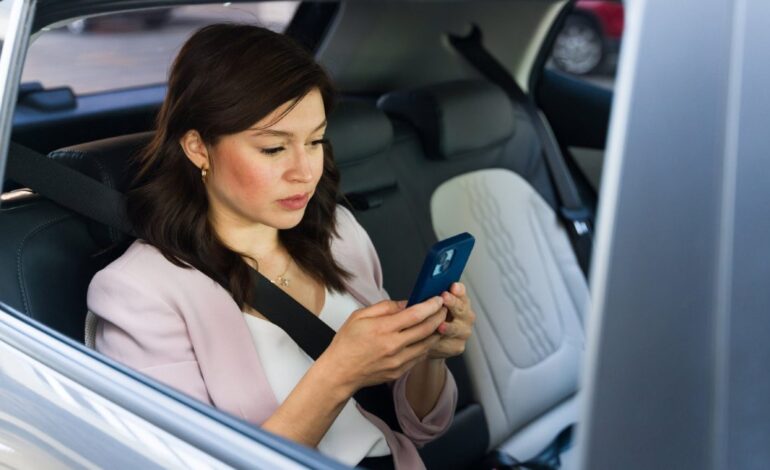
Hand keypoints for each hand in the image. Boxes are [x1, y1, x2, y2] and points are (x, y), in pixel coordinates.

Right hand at [318, 297, 446, 394]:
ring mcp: (398, 361)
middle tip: (444, 308)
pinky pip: (420, 356)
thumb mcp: (360, 316)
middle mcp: (393, 346)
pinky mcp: (400, 371)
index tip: (437, 299)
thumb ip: (385, 307)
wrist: (340, 372)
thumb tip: (406, 303)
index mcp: (383, 329)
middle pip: (426, 329)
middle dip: (439, 316)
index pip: (415, 315)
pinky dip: (426, 345)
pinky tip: (426, 337)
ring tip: (439, 321)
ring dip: (437, 331)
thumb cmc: (347, 344)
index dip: (431, 305)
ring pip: (427, 344)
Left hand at [429, 282, 475, 358]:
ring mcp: (463, 332)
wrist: (430, 341)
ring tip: (440, 326)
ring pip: (456, 329)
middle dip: (453, 303)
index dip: (458, 289)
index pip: (461, 292)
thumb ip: (430, 295)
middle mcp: (465, 316)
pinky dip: (440, 342)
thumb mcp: (428, 304)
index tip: (453, 286)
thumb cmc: (429, 318)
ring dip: (448, 327)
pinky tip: (432, 340)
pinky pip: (449, 344)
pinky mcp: (457, 346)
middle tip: (444, 298)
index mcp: (460, 301)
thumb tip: (422, 288)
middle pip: (461, 309)